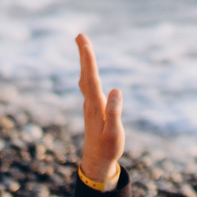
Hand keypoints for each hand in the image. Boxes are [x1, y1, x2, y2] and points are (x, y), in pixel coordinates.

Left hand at [77, 32, 125, 188]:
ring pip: (85, 78)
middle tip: (80, 35)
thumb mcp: (114, 132)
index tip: (85, 42)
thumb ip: (115, 111)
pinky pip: (88, 85)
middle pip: (85, 73)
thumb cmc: (108, 147)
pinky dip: (87, 72)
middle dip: (83, 54)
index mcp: (96, 105)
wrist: (96, 161)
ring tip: (83, 46)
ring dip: (84, 62)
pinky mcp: (92, 109)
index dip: (88, 59)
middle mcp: (90, 102)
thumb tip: (116, 90)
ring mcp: (90, 105)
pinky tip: (87, 71)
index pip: (91, 77)